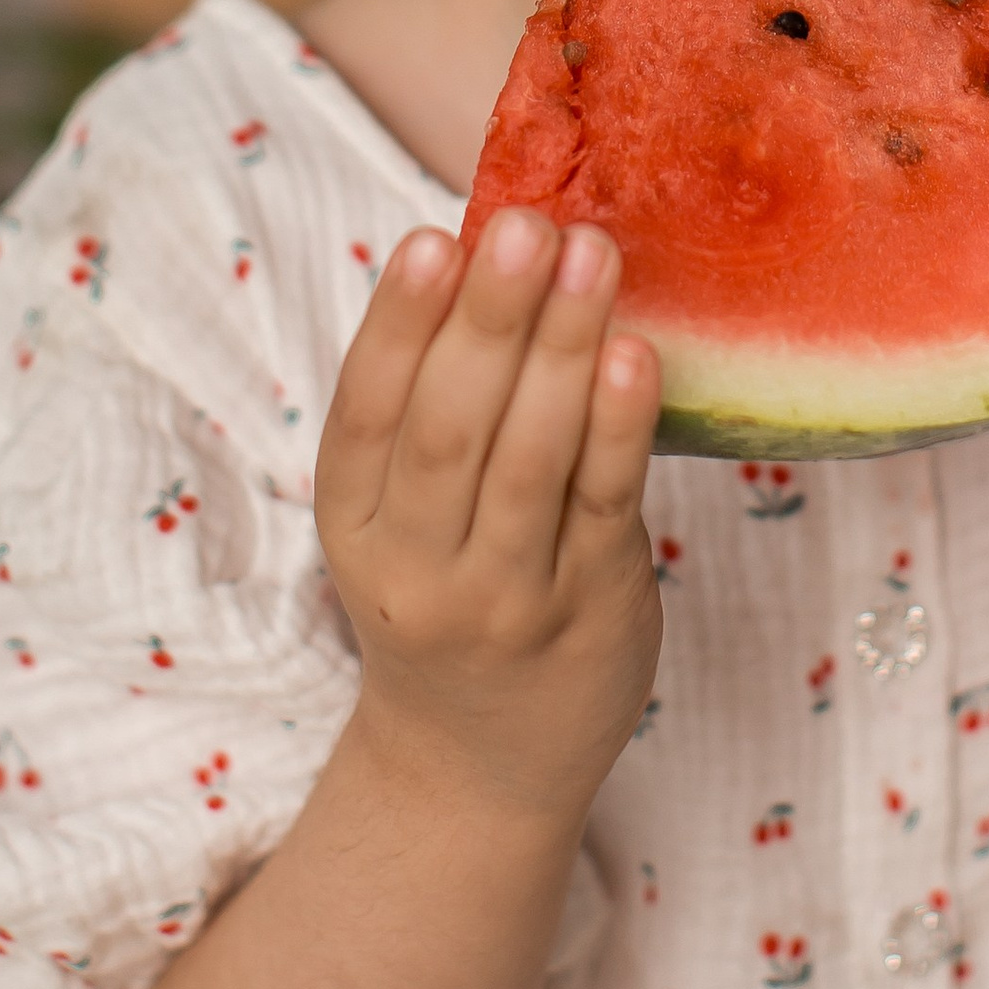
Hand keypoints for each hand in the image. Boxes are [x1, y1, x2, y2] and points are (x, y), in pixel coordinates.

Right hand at [315, 208, 664, 818]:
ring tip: (591, 256)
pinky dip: (618, 428)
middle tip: (526, 224)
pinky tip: (633, 355)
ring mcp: (504, 599)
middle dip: (489, 318)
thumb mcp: (404, 517)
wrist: (479, 764)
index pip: (364, 413)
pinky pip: (603, 507)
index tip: (434, 238)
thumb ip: (432, 406)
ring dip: (562, 349)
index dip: (398, 325)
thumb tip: (484, 250)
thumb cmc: (451, 592)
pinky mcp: (589, 611)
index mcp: (355, 524)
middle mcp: (417, 569)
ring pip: (528, 461)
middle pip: (449, 429)